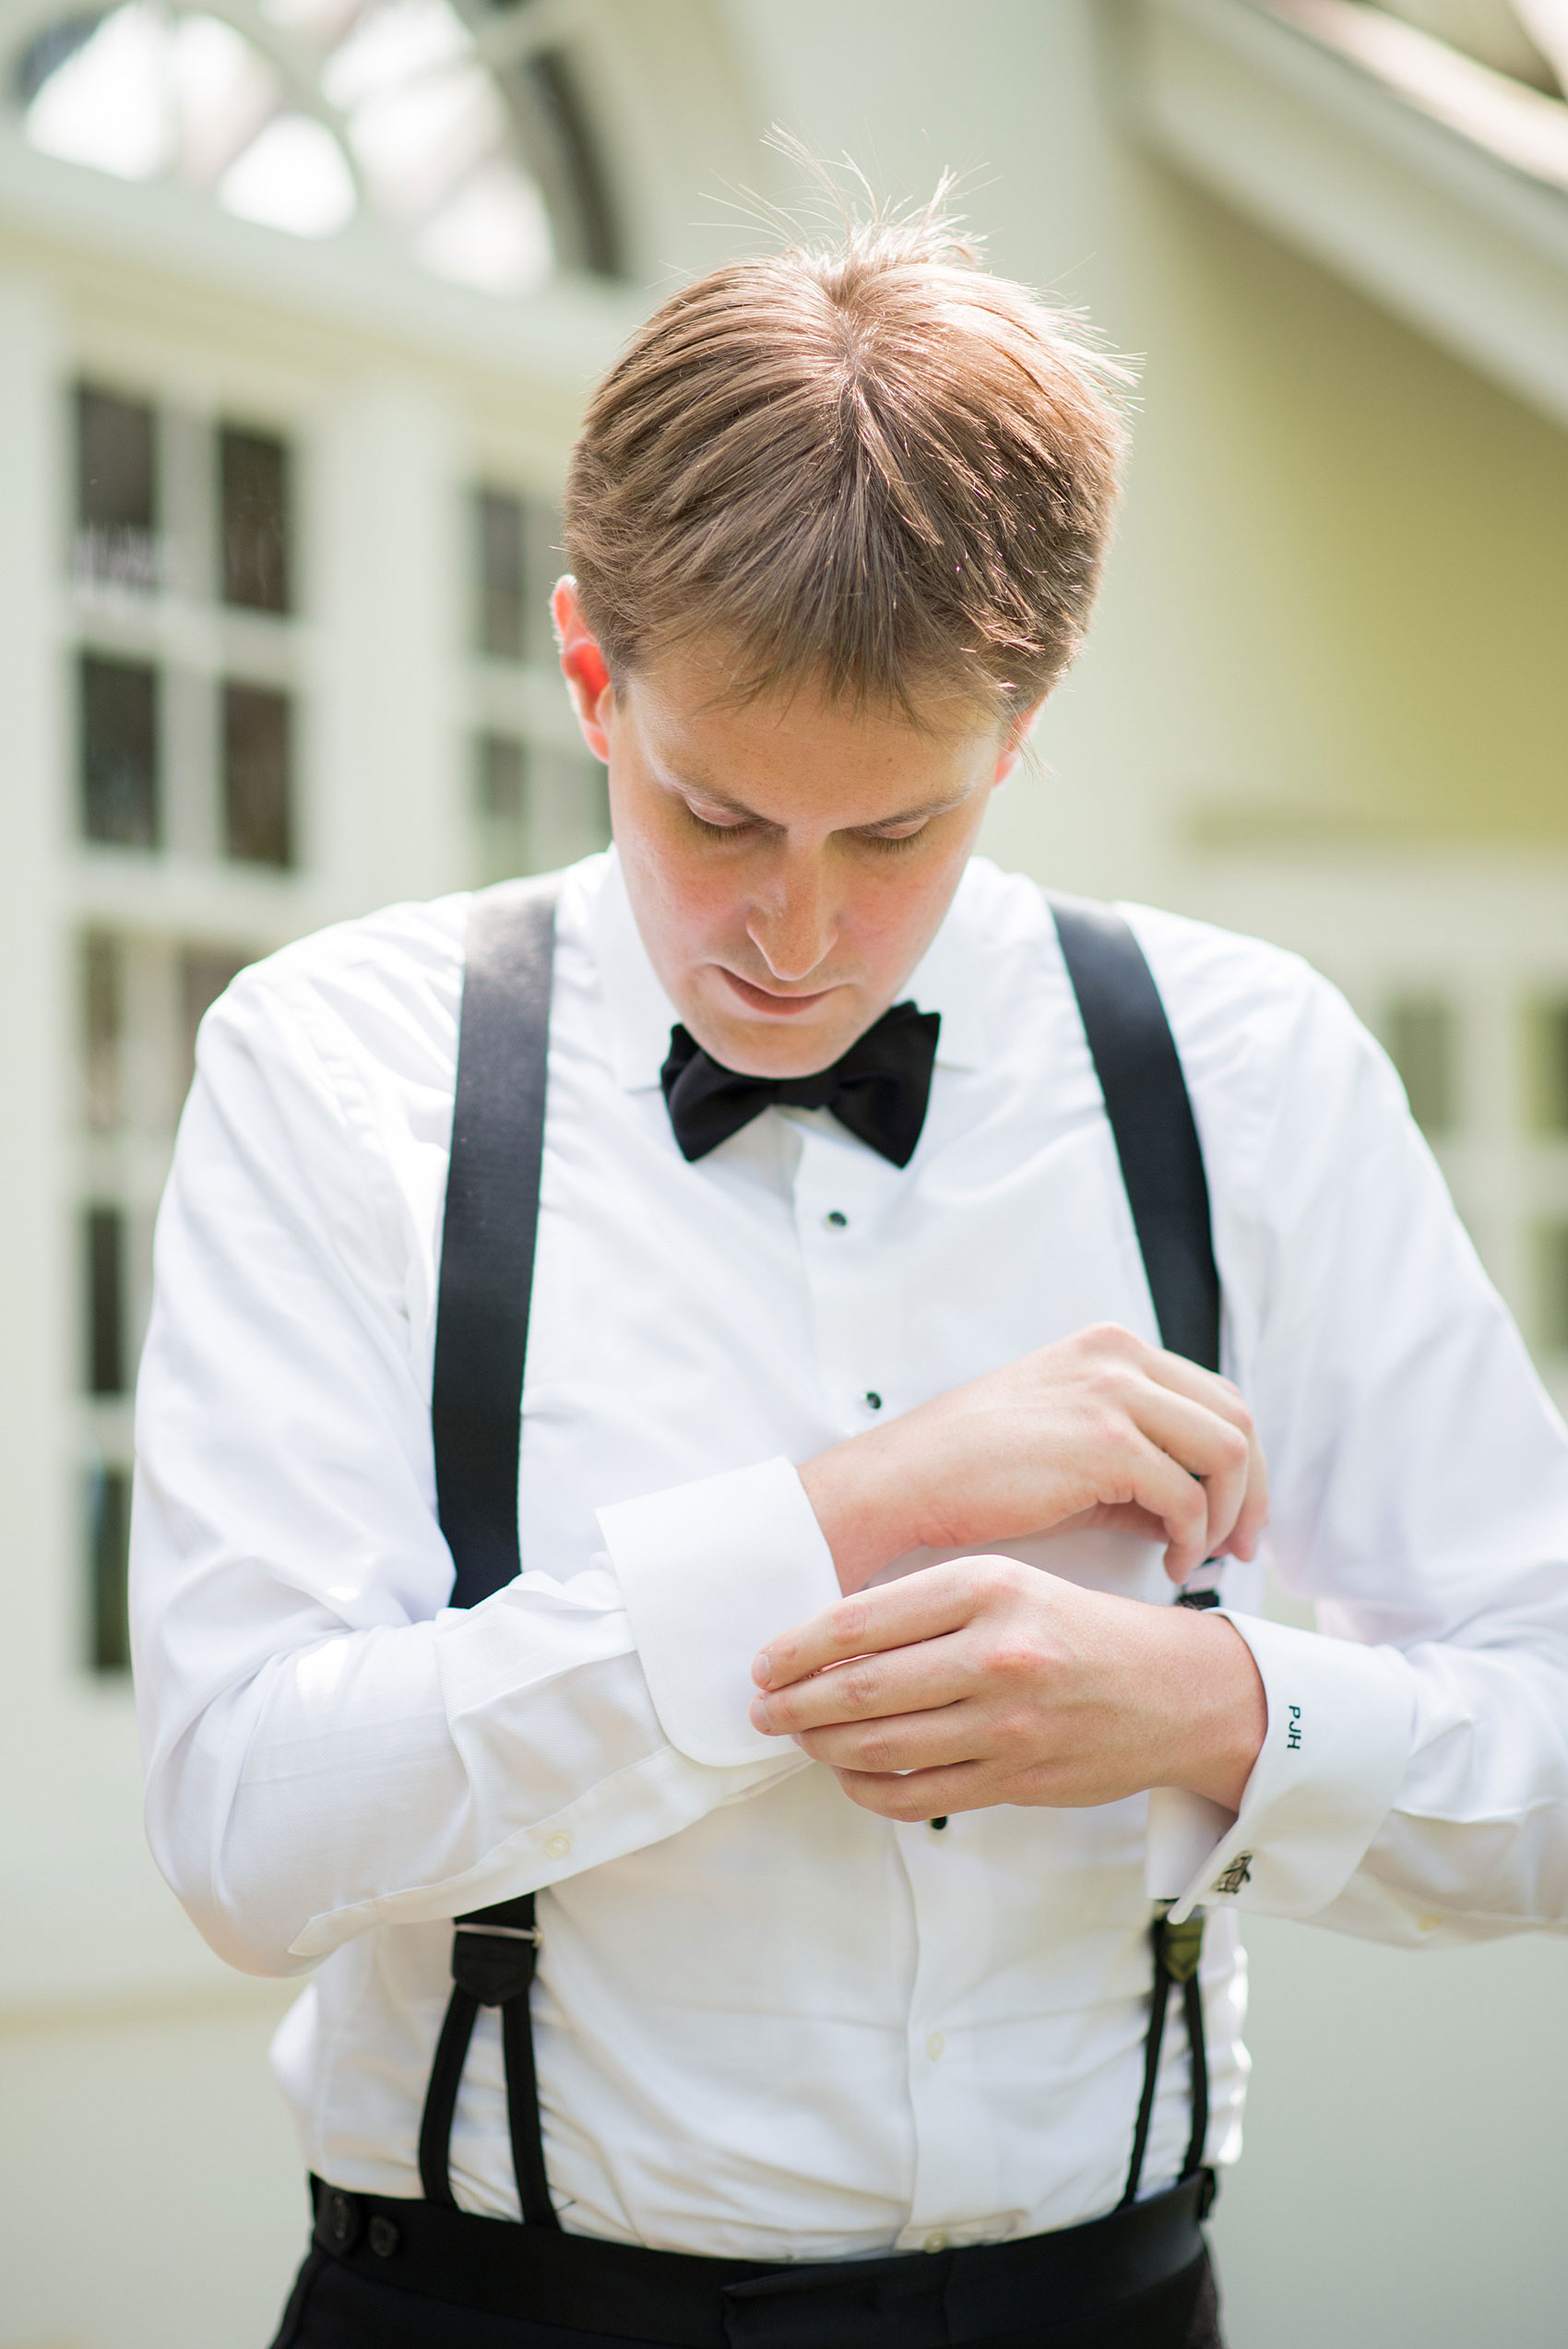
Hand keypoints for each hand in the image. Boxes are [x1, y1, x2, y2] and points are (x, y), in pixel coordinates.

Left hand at [749, 1555, 1267, 1816]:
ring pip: (881, 1747)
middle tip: (761, 1711)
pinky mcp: (1017, 1777)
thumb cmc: (1075, 1628)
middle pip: (860, 1689)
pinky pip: (918, 1796)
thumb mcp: (1008, 1583)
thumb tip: (825, 1640)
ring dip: (822, 1748)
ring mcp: (1008, 1721)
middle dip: (793, 1705)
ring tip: (799, 1739)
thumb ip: (924, 1608)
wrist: (1175, 1689)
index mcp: (986, 1586)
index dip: (795, 1648)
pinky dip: (869, 1790)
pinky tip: (852, 1776)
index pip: (859, 1621)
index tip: (761, 1662)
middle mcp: (996, 1651)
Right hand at [798, 1322, 1266, 1593]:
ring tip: (1193, 1558)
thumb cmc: (976, 1468)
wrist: (908, 1479)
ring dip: (1222, 1518)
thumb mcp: (1067, 1435)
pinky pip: (1187, 1497)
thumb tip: (1196, 1506)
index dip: (1241, 1462)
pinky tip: (1166, 1565)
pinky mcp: (1106, 1442)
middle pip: (1234, 1420)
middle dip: (1249, 1493)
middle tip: (1237, 1548)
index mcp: (1112, 1346)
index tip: (1235, 1518)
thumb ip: (1135, 1451)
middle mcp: (1120, 1356)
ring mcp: (1114, 1393)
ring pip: (1226, 1453)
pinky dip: (1189, 1540)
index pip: (1215, 1396)